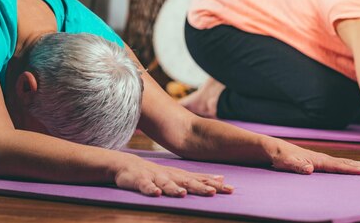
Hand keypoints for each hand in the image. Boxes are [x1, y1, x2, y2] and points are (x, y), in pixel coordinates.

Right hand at [115, 155, 233, 196]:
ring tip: (183, 194)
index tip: (230, 189)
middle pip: (188, 182)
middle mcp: (171, 176)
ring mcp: (156, 178)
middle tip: (214, 192)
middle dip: (201, 187)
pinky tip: (156, 193)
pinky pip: (145, 186)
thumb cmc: (158, 174)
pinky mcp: (140, 181)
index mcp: (181, 176)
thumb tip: (221, 179)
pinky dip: (150, 189)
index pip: (201, 180)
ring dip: (175, 189)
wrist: (128, 165)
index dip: (214, 185)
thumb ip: (199, 178)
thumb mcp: (180, 176)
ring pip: (166, 184)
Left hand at [267, 140, 359, 174]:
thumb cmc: (281, 157)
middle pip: (349, 163)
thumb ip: (297, 165)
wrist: (276, 149)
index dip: (351, 169)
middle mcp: (325, 158)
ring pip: (348, 162)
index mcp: (319, 160)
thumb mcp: (286, 162)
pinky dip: (354, 166)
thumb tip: (309, 169)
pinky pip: (343, 165)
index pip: (338, 166)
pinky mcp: (323, 162)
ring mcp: (325, 160)